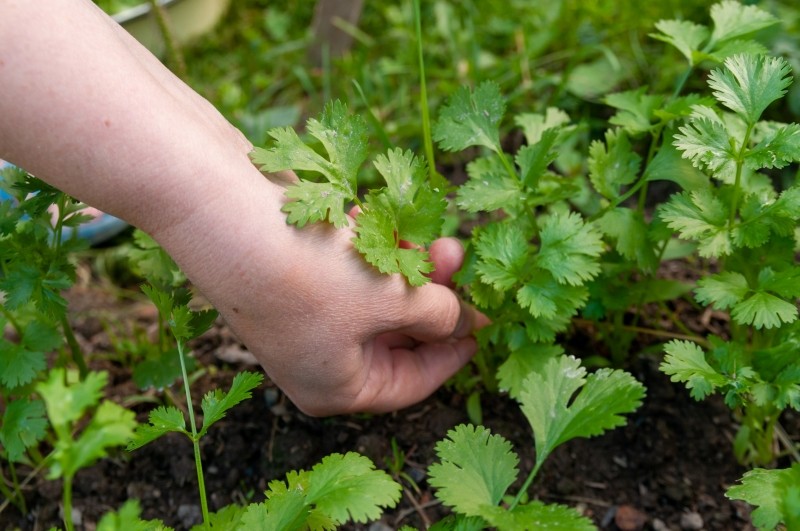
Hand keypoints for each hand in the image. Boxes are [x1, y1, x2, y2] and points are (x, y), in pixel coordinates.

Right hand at [156, 169, 485, 415]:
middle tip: (458, 258)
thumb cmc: (313, 274)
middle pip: (393, 334)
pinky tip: (381, 222)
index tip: (485, 321)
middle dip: (431, 295)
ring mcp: (300, 316)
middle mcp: (316, 359)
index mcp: (336, 387)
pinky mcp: (291, 275)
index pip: (410, 383)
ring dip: (405, 266)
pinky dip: (370, 251)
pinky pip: (346, 270)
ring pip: (373, 297)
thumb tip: (458, 318)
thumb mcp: (392, 300)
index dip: (454, 351)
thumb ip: (437, 314)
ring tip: (434, 234)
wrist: (221, 212)